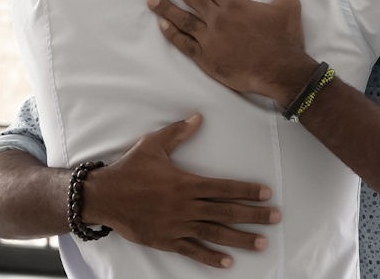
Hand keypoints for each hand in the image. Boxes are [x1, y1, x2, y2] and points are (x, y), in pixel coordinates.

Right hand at [85, 114, 279, 268]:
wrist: (103, 196)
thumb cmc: (129, 169)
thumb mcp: (153, 145)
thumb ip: (178, 132)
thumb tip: (198, 116)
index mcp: (186, 183)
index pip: (224, 187)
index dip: (248, 190)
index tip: (268, 193)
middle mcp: (185, 206)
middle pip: (226, 211)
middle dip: (254, 215)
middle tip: (276, 218)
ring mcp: (177, 225)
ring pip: (214, 233)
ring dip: (240, 238)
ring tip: (262, 243)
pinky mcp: (166, 240)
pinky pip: (192, 251)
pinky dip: (211, 258)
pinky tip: (228, 262)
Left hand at [147, 0, 316, 105]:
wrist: (282, 71)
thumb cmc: (286, 38)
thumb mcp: (289, 4)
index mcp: (235, 4)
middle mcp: (218, 18)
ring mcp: (210, 39)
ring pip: (183, 20)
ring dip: (166, 8)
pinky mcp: (206, 59)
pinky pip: (184, 44)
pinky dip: (172, 34)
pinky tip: (162, 25)